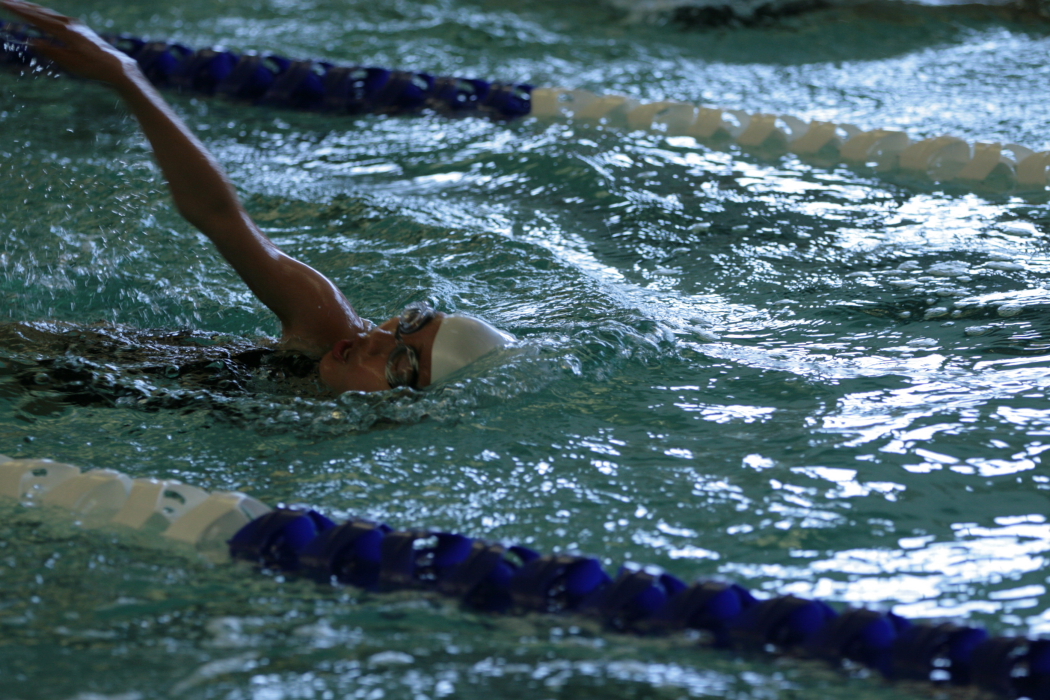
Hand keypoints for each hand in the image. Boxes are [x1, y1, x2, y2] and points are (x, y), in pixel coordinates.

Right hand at [1, 0, 137, 84]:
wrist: (116, 66)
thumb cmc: (93, 67)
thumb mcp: (70, 63)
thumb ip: (51, 51)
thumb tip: (32, 40)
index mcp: (65, 32)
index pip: (36, 18)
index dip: (19, 11)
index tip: (4, 4)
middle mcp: (70, 24)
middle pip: (41, 11)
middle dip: (21, 5)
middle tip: (4, 0)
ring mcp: (75, 24)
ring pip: (48, 13)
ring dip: (31, 7)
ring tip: (16, 3)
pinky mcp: (79, 27)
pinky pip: (56, 16)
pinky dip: (43, 13)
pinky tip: (38, 13)